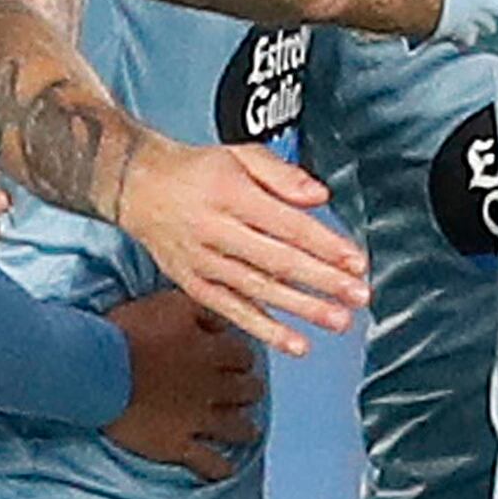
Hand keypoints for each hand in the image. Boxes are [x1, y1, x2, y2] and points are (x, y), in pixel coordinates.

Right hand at [103, 286, 261, 482]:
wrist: (97, 368)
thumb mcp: (170, 303)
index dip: (242, 357)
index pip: (243, 355)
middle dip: (249, 390)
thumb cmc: (129, 331)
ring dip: (245, 429)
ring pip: (234, 427)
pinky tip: (227, 471)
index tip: (239, 359)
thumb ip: (203, 311)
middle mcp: (211, 387)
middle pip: (245, 391)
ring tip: (250, 431)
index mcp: (211, 351)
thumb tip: (223, 322)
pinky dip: (219, 468)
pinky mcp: (175, 443)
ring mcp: (196, 418)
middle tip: (249, 391)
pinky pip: (206, 461)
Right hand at [113, 141, 368, 356]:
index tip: (356, 260)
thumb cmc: (196, 172)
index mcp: (231, 194)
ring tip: (339, 321)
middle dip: (323, 281)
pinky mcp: (196, 286)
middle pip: (277, 261)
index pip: (287, 224)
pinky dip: (266, 330)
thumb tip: (320, 197)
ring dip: (302, 309)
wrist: (139, 188)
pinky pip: (235, 312)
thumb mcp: (240, 154)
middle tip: (359, 295)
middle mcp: (216, 231)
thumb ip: (282, 174)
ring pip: (260, 290)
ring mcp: (204, 263)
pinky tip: (296, 344)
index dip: (325, 245)